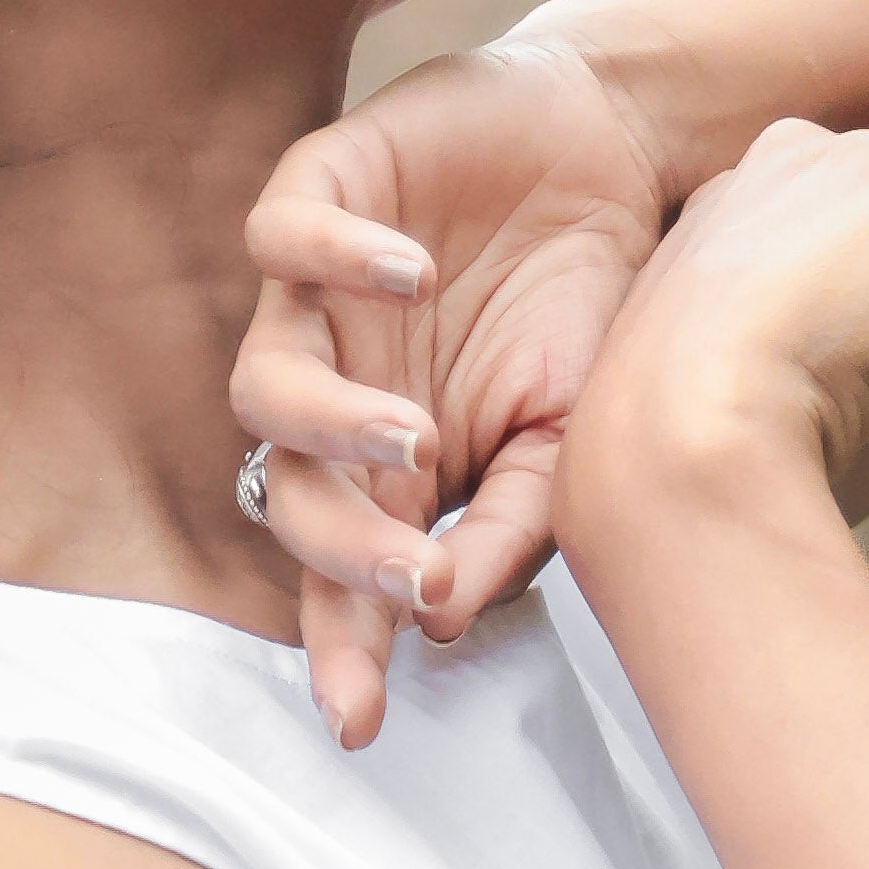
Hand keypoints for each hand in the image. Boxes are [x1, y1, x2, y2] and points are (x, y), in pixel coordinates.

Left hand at [228, 33, 673, 747]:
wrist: (606, 146)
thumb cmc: (582, 303)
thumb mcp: (575, 432)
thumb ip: (514, 521)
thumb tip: (447, 614)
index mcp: (385, 473)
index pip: (339, 577)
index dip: (343, 648)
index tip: (361, 721)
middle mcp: (332, 396)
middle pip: (288, 497)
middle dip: (341, 552)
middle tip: (410, 574)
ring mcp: (313, 301)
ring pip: (262, 385)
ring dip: (329, 427)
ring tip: (412, 439)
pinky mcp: (315, 193)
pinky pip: (283, 239)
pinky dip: (339, 262)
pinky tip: (412, 276)